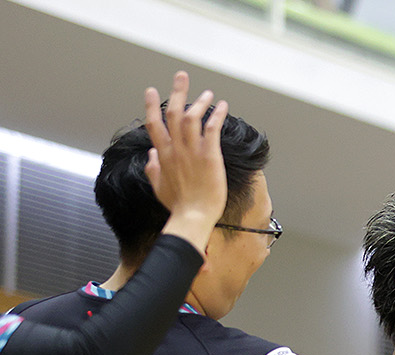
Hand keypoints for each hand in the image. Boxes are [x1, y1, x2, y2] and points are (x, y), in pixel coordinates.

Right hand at [144, 71, 227, 251]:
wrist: (192, 216)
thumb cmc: (177, 205)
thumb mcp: (158, 186)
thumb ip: (152, 168)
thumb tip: (151, 155)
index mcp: (162, 155)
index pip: (153, 124)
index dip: (151, 105)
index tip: (151, 90)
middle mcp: (175, 149)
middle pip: (173, 113)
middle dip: (178, 92)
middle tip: (182, 76)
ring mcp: (192, 151)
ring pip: (192, 117)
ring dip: (200, 102)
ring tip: (208, 93)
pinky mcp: (210, 156)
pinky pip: (212, 129)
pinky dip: (217, 115)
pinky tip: (223, 106)